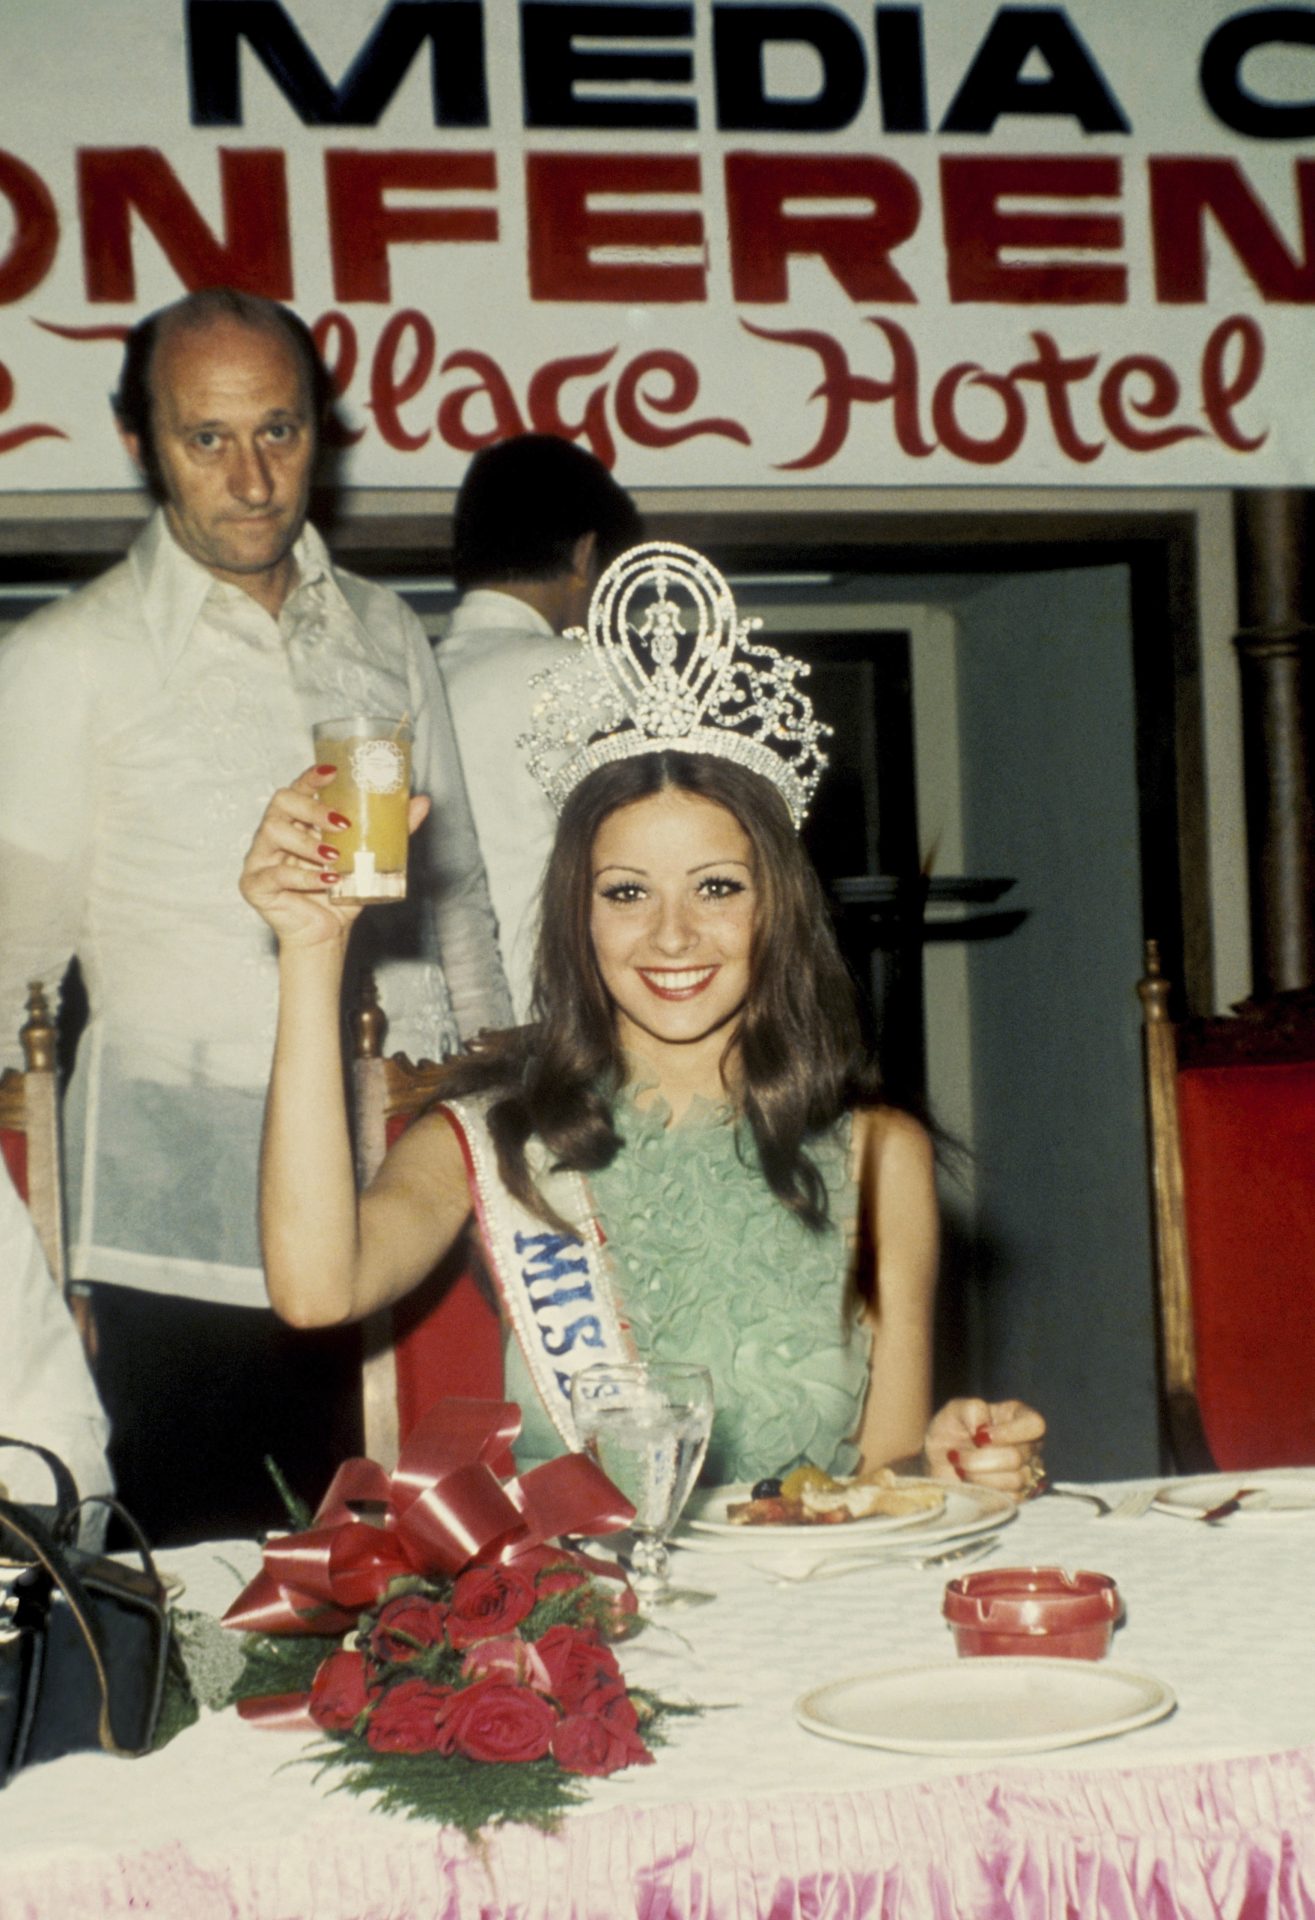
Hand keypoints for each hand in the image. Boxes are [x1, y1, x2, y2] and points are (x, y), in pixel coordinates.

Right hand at [239, 766, 429, 948]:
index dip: (311, 777)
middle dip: (312, 808)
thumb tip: (422, 802)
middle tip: (341, 822)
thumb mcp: (370, 858)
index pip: (299, 789)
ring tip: (334, 857)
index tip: (333, 772)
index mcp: (296, 821)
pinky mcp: (254, 885)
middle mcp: (273, 833)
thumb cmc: (341, 892)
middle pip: (281, 803)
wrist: (326, 934)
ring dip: (307, 843)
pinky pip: (274, 874)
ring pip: (272, 833)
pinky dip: (303, 877)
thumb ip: (392, 830)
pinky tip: (326, 881)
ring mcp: (260, 858)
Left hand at [923, 1397, 1046, 1500]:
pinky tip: (970, 1481)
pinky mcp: (1019, 1495)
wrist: (939, 1460)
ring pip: (1016, 1480)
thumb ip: (972, 1409)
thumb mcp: (955, 1409)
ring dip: (979, 1476)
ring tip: (961, 1468)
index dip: (1009, 1433)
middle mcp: (1030, 1444)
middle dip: (979, 1458)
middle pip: (1017, 1457)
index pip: (1035, 1424)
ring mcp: (1028, 1471)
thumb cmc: (951, 1429)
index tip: (979, 1437)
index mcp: (1019, 1417)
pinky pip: (1011, 1498)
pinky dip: (984, 1491)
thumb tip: (983, 1428)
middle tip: (957, 1455)